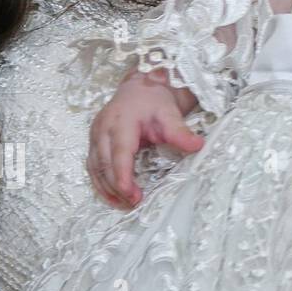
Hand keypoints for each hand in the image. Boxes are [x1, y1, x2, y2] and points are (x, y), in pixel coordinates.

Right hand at [87, 69, 204, 208]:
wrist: (141, 86)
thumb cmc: (155, 100)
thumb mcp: (170, 113)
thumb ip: (180, 131)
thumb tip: (199, 146)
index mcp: (121, 122)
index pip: (119, 154)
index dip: (123, 177)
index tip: (132, 195)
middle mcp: (103, 129)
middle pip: (105, 164)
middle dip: (117, 187)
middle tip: (133, 203)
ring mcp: (95, 135)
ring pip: (95, 167)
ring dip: (106, 188)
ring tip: (123, 204)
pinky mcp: (94, 140)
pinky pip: (92, 165)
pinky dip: (100, 182)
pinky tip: (111, 195)